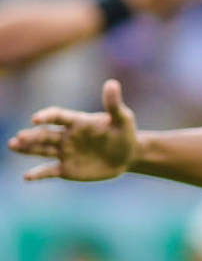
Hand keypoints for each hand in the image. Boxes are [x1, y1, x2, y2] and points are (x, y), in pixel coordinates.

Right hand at [8, 79, 137, 181]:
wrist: (129, 156)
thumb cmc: (125, 134)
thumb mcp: (123, 119)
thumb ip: (114, 104)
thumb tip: (112, 83)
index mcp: (78, 122)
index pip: (58, 116)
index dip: (47, 116)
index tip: (36, 119)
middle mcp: (67, 136)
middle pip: (45, 134)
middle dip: (31, 136)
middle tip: (19, 137)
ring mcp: (65, 152)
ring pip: (41, 150)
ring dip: (27, 148)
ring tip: (13, 145)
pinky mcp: (66, 169)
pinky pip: (49, 171)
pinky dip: (38, 173)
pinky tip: (27, 177)